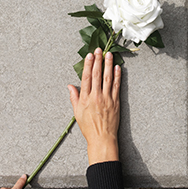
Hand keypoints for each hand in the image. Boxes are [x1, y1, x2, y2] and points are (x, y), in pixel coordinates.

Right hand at [68, 47, 121, 164]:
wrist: (102, 138)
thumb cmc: (88, 127)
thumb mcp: (77, 112)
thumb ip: (74, 97)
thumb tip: (70, 85)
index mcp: (85, 98)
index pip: (86, 77)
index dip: (88, 65)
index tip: (89, 55)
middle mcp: (96, 96)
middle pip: (97, 75)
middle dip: (97, 61)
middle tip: (98, 50)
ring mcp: (107, 98)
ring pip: (108, 78)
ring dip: (108, 65)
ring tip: (109, 54)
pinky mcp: (115, 102)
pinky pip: (116, 86)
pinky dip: (117, 76)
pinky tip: (118, 68)